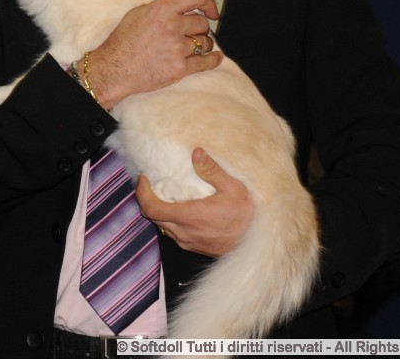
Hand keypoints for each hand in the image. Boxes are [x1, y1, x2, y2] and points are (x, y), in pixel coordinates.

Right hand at [88, 0, 222, 108]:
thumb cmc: (123, 42)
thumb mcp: (139, 13)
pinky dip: (213, 60)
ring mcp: (177, 48)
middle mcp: (172, 26)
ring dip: (202, 44)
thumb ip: (162, 8)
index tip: (212, 10)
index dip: (209, 2)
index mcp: (162, 9)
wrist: (113, 68)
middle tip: (193, 32)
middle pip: (202, 22)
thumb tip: (182, 8)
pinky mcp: (180, 68)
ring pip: (205, 42)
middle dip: (200, 27)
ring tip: (192, 46)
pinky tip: (215, 58)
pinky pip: (205, 62)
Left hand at [136, 148, 252, 256]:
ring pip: (162, 226)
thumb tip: (196, 153)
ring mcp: (187, 242)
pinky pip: (172, 232)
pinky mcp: (193, 246)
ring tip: (162, 192)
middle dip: (146, 198)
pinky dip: (168, 218)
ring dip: (157, 209)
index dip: (142, 193)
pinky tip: (178, 207)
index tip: (143, 179)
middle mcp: (184, 232)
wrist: (257, 244)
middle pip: (152, 217)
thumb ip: (212, 170)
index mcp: (189, 217)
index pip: (152, 208)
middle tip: (150, 182)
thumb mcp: (233, 188)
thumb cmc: (246, 216)